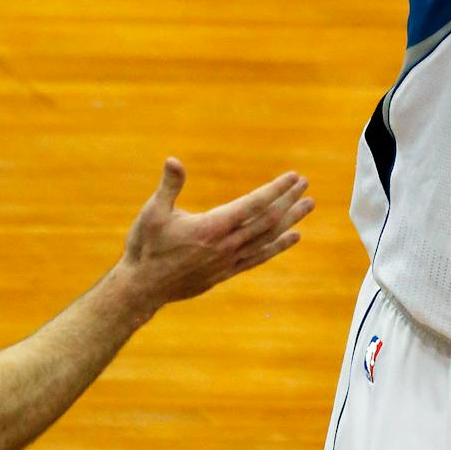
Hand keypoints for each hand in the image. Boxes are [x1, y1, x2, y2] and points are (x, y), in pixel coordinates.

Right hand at [118, 158, 313, 310]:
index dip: (275, 189)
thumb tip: (173, 160)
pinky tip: (294, 237)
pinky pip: (259, 257)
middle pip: (267, 220)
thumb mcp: (153, 213)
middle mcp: (226, 245)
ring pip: (267, 238)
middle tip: (306, 185)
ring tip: (308, 206)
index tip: (293, 177)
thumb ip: (168, 187)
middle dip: (288, 200)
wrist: (141, 289)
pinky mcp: (226, 273)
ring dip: (290, 220)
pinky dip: (278, 246)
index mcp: (212, 227)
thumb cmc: (145, 248)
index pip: (253, 205)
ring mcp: (228, 261)